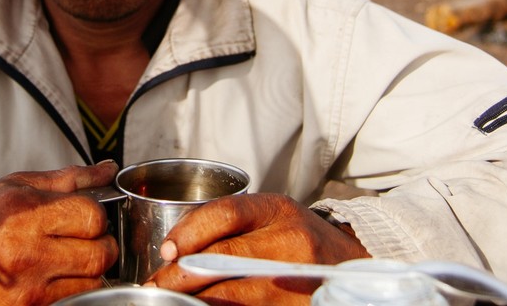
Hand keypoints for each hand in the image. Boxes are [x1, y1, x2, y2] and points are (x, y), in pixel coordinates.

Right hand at [0, 162, 118, 304]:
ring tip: (66, 259)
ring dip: (87, 271)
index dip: (96, 215)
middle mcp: (25, 255)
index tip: (85, 216)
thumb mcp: (17, 185)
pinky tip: (51, 277)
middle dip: (101, 245)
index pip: (93, 218)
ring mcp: (24, 291)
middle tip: (86, 240)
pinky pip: (69, 301)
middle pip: (100, 255)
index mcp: (25, 215)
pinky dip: (68, 290)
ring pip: (91, 284)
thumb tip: (108, 171)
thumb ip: (68, 179)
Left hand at [147, 193, 368, 304]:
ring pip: (232, 294)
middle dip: (180, 277)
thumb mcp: (270, 216)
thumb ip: (228, 226)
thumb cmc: (297, 237)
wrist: (351, 262)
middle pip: (222, 259)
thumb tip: (173, 252)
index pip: (223, 214)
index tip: (167, 251)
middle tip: (155, 286)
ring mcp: (295, 278)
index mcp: (276, 209)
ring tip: (173, 300)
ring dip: (197, 300)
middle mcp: (288, 241)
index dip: (188, 233)